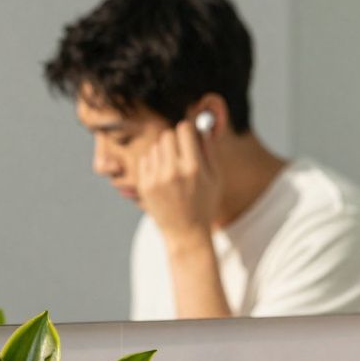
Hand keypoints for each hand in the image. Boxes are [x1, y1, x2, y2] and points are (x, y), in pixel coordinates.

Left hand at [137, 120, 220, 244]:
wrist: (185, 232)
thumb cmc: (204, 204)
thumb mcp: (215, 179)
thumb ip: (209, 152)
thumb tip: (201, 128)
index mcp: (194, 167)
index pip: (184, 129)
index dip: (188, 129)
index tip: (189, 135)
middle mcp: (173, 171)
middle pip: (167, 135)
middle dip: (175, 140)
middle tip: (181, 151)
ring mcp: (156, 178)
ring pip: (156, 147)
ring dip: (164, 152)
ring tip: (173, 169)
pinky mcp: (144, 185)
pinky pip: (146, 160)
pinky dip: (154, 164)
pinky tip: (163, 178)